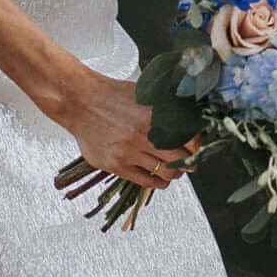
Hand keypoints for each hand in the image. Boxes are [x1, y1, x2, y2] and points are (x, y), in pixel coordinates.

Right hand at [51, 63, 196, 197]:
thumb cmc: (112, 96)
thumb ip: (166, 107)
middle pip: (180, 159)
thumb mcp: (144, 94)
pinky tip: (160, 177)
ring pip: (166, 173)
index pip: (189, 139)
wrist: (79, 102)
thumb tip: (190, 120)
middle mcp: (143, 134)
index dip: (197, 146)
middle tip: (189, 162)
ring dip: (175, 173)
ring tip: (173, 169)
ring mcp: (128, 151)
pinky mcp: (116, 165)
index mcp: (153, 115)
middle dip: (189, 162)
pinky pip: (146, 181)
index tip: (197, 148)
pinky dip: (159, 182)